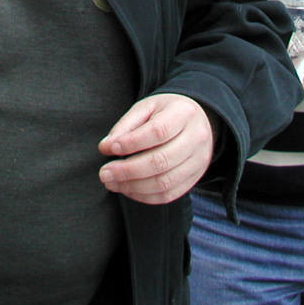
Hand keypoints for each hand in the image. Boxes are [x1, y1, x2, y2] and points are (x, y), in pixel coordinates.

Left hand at [97, 94, 213, 204]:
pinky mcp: (194, 178)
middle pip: (161, 161)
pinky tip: (128, 189)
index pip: (157, 132)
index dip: (131, 143)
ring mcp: (198, 161)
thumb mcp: (146, 108)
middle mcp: (196, 138)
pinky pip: (169, 195)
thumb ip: (125, 126)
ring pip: (164, 182)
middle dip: (128, 171)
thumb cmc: (166, 112)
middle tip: (105, 173)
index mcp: (183, 114)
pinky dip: (145, 196)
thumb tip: (106, 147)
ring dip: (133, 187)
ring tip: (112, 182)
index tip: (109, 148)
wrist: (196, 120)